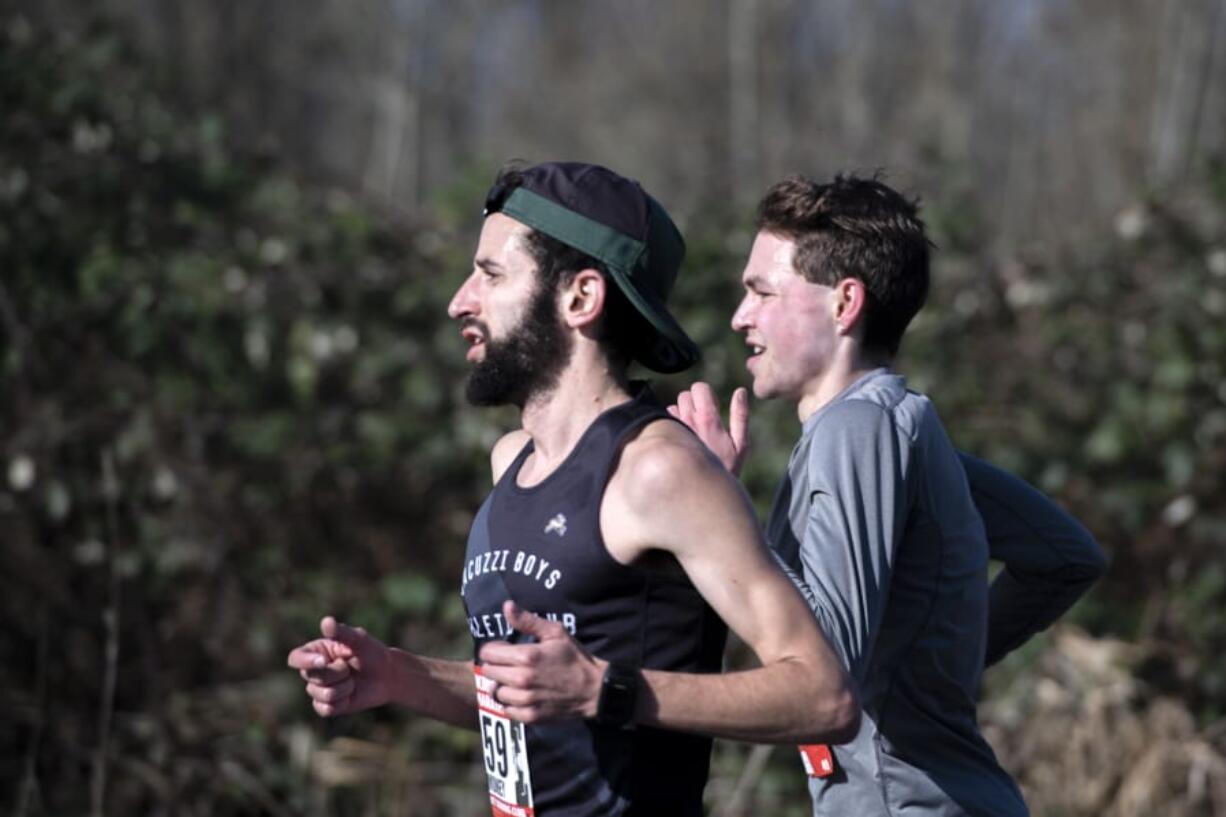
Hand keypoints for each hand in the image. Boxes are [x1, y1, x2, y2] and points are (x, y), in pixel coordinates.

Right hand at [286, 617, 392, 716]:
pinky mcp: (326, 706)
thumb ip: (341, 633)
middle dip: (337, 673)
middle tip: (350, 667)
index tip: (324, 661)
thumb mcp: (359, 640)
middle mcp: (313, 670)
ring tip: (353, 681)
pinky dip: (342, 702)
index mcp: (315, 651)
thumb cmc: (371, 652)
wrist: (386, 675)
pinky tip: (350, 695)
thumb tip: (326, 622)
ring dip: (344, 688)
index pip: (296, 658)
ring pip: (321, 694)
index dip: (306, 661)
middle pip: (311, 677)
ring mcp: (318, 689)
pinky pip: (326, 709)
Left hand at [477, 601, 605, 722]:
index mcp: (526, 656)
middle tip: (510, 665)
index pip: (488, 653)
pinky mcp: (530, 716)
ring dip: (502, 685)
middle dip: (496, 666)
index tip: (505, 650)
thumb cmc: (574, 657)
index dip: (494, 649)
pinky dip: (510, 704)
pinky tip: (521, 696)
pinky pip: (506, 710)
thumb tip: (507, 606)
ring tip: (515, 681)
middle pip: (488, 672)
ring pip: (495, 692)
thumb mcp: (555, 633)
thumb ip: (528, 620)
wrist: (593, 689)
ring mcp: (525, 699)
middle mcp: (521, 679)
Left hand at [667, 382, 749, 475]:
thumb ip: (740, 415)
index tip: (710, 404)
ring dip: (682, 412)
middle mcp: (688, 422)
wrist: (704, 493)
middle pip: (685, 395)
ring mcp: (675, 431)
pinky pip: (665, 422)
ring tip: (692, 428)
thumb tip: (740, 392)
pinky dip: (672, 424)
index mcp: (708, 419)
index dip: (705, 393)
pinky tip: (681, 436)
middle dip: (694, 401)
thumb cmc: (727, 469)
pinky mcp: (666, 439)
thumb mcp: (740, 445)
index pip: (699, 388)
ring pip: (673, 406)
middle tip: (702, 416)